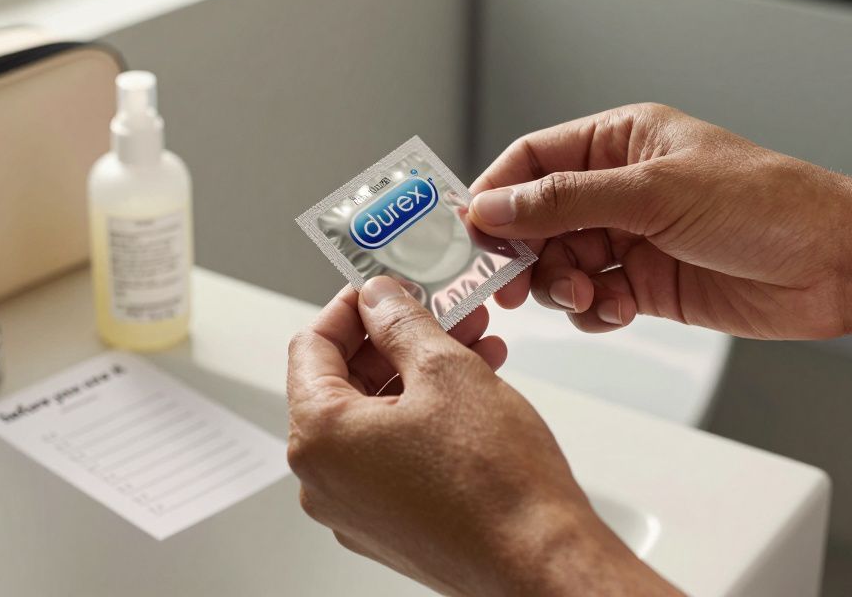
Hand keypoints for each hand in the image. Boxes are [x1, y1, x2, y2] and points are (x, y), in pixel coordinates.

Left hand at [287, 276, 677, 594]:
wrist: (540, 563)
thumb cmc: (497, 485)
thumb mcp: (447, 371)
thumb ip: (401, 322)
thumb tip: (379, 299)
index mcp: (320, 437)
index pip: (311, 346)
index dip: (351, 307)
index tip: (383, 288)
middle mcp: (325, 480)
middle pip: (343, 382)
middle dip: (396, 340)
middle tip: (441, 311)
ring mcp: (355, 509)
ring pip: (374, 418)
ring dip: (419, 375)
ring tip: (474, 346)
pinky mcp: (389, 527)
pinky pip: (392, 455)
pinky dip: (424, 418)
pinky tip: (473, 393)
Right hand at [469, 103, 851, 340]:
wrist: (836, 264)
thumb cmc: (766, 204)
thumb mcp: (653, 193)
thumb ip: (564, 202)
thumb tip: (493, 206)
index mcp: (620, 141)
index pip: (532, 160)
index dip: (496, 194)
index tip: (470, 233)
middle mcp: (620, 188)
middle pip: (537, 219)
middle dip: (525, 253)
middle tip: (515, 283)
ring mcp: (633, 238)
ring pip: (560, 264)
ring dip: (561, 286)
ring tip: (586, 295)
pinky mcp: (648, 285)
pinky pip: (593, 301)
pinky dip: (594, 312)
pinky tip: (620, 310)